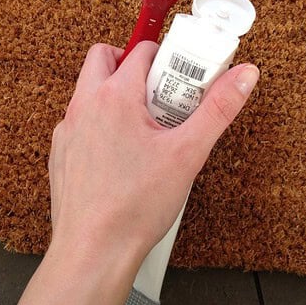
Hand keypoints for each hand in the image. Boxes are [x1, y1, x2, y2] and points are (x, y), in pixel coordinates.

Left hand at [48, 41, 259, 259]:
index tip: (183, 76)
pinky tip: (122, 154)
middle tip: (160, 92)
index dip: (167, 58)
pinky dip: (101, 123)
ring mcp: (68, 129)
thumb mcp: (188, 153)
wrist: (93, 253)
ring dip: (117, 94)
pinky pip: (81, 121)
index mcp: (113, 96)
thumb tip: (244, 75)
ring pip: (90, 90)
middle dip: (133, 66)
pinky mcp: (61, 152)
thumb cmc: (135, 206)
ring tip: (146, 127)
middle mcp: (84, 105)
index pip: (141, 51)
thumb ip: (218, 109)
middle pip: (105, 58)